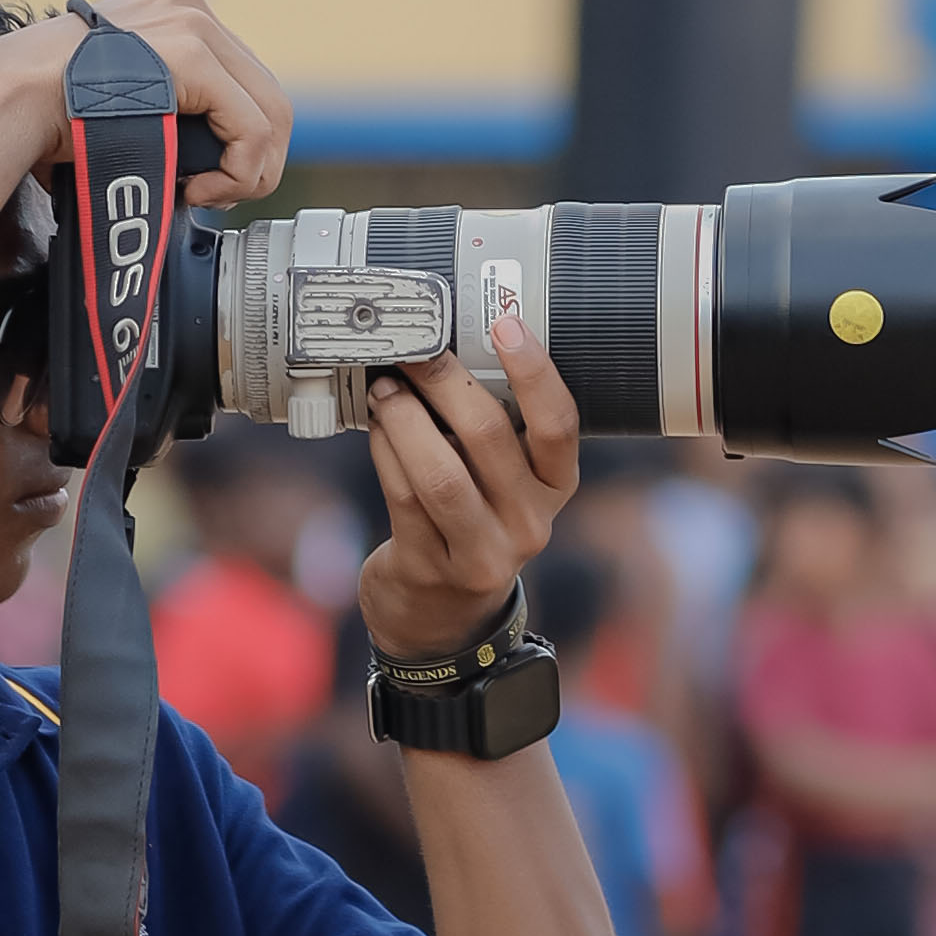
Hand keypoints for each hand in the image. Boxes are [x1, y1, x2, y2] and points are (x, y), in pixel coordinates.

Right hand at [43, 0, 289, 204]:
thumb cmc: (45, 113)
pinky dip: (237, 173)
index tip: (208, 179)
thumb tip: (196, 155)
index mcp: (171, 12)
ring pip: (271, 114)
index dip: (239, 140)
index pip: (242, 81)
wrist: (9, 100)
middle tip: (217, 194)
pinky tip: (199, 190)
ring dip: (248, 172)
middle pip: (267, 95)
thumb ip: (161, 103)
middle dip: (254, 159)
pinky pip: (251, 129)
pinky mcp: (193, 55)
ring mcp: (192, 25)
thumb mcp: (117, 91)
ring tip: (206, 195)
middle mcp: (188, 7)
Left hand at [356, 305, 576, 665]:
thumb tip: (447, 347)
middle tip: (414, 349)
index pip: (559, 424)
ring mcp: (483, 553)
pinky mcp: (432, 568)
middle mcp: (530, 522)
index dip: (533, 370)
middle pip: (490, 437)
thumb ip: (492, 426)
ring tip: (384, 388)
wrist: (442, 612)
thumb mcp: (501, 480)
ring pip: (440, 472)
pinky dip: (385, 452)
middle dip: (444, 382)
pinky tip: (376, 427)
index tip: (503, 322)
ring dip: (404, 418)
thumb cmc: (472, 520)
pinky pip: (404, 497)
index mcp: (557, 487)